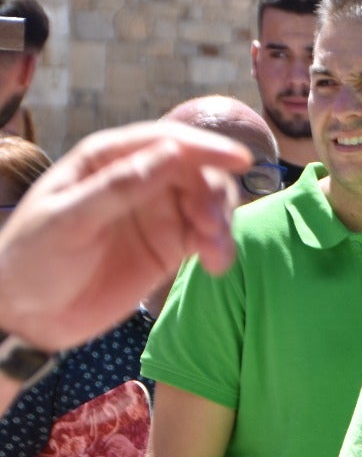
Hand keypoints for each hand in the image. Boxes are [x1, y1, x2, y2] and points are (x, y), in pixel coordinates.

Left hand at [0, 122, 249, 352]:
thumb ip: (119, 188)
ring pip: (209, 203)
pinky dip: (220, 247)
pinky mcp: (170, 247)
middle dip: (214, 194)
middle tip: (212, 227)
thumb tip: (172, 153)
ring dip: (222, 223)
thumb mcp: (68, 220)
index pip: (165, 141)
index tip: (239, 160)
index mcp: (107, 160)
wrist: (27, 316)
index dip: (205, 147)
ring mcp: (157, 213)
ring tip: (216, 254)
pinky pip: (207, 237)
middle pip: (196, 171)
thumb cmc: (31, 259)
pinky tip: (216, 266)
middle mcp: (139, 180)